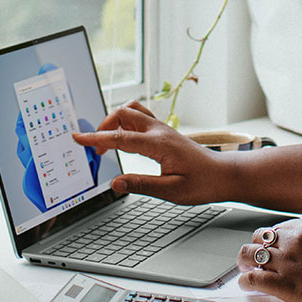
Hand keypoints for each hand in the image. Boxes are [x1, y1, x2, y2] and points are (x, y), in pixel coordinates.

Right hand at [73, 100, 234, 203]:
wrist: (223, 175)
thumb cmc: (202, 183)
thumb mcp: (171, 191)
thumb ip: (141, 185)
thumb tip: (115, 183)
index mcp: (159, 144)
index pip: (120, 138)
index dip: (96, 139)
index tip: (78, 138)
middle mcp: (160, 131)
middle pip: (123, 114)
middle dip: (103, 127)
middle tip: (95, 149)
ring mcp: (163, 128)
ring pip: (131, 110)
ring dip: (114, 121)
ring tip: (108, 141)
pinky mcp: (165, 132)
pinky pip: (140, 116)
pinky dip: (125, 122)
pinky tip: (124, 138)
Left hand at [238, 218, 301, 301]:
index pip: (279, 228)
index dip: (273, 240)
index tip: (271, 247)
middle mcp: (295, 240)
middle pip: (260, 237)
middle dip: (257, 247)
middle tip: (255, 256)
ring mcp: (287, 261)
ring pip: (251, 254)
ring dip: (245, 260)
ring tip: (244, 266)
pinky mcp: (283, 284)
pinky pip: (253, 278)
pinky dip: (245, 281)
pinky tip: (245, 283)